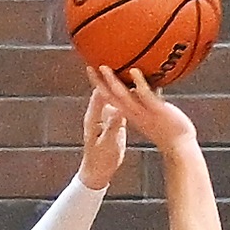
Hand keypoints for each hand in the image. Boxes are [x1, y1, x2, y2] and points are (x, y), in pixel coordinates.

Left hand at [75, 75, 128, 189]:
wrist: (98, 171)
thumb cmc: (101, 159)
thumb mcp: (109, 143)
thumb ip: (113, 126)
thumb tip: (117, 108)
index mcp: (94, 117)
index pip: (99, 93)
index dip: (104, 79)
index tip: (109, 65)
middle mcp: (99, 113)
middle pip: (104, 89)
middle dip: (108, 75)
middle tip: (115, 58)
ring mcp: (105, 117)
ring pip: (112, 94)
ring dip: (118, 82)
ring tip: (125, 67)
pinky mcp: (113, 122)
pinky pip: (120, 102)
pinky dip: (125, 93)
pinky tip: (134, 88)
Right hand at [90, 65, 196, 157]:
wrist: (181, 147)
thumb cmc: (170, 131)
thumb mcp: (154, 115)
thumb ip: (148, 101)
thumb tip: (149, 85)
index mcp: (131, 115)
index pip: (110, 100)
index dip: (100, 87)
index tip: (92, 74)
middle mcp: (134, 114)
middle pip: (110, 97)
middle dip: (99, 83)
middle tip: (90, 67)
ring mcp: (144, 113)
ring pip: (123, 96)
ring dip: (112, 82)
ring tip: (104, 67)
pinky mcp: (157, 111)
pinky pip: (145, 95)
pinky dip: (138, 83)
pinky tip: (134, 71)